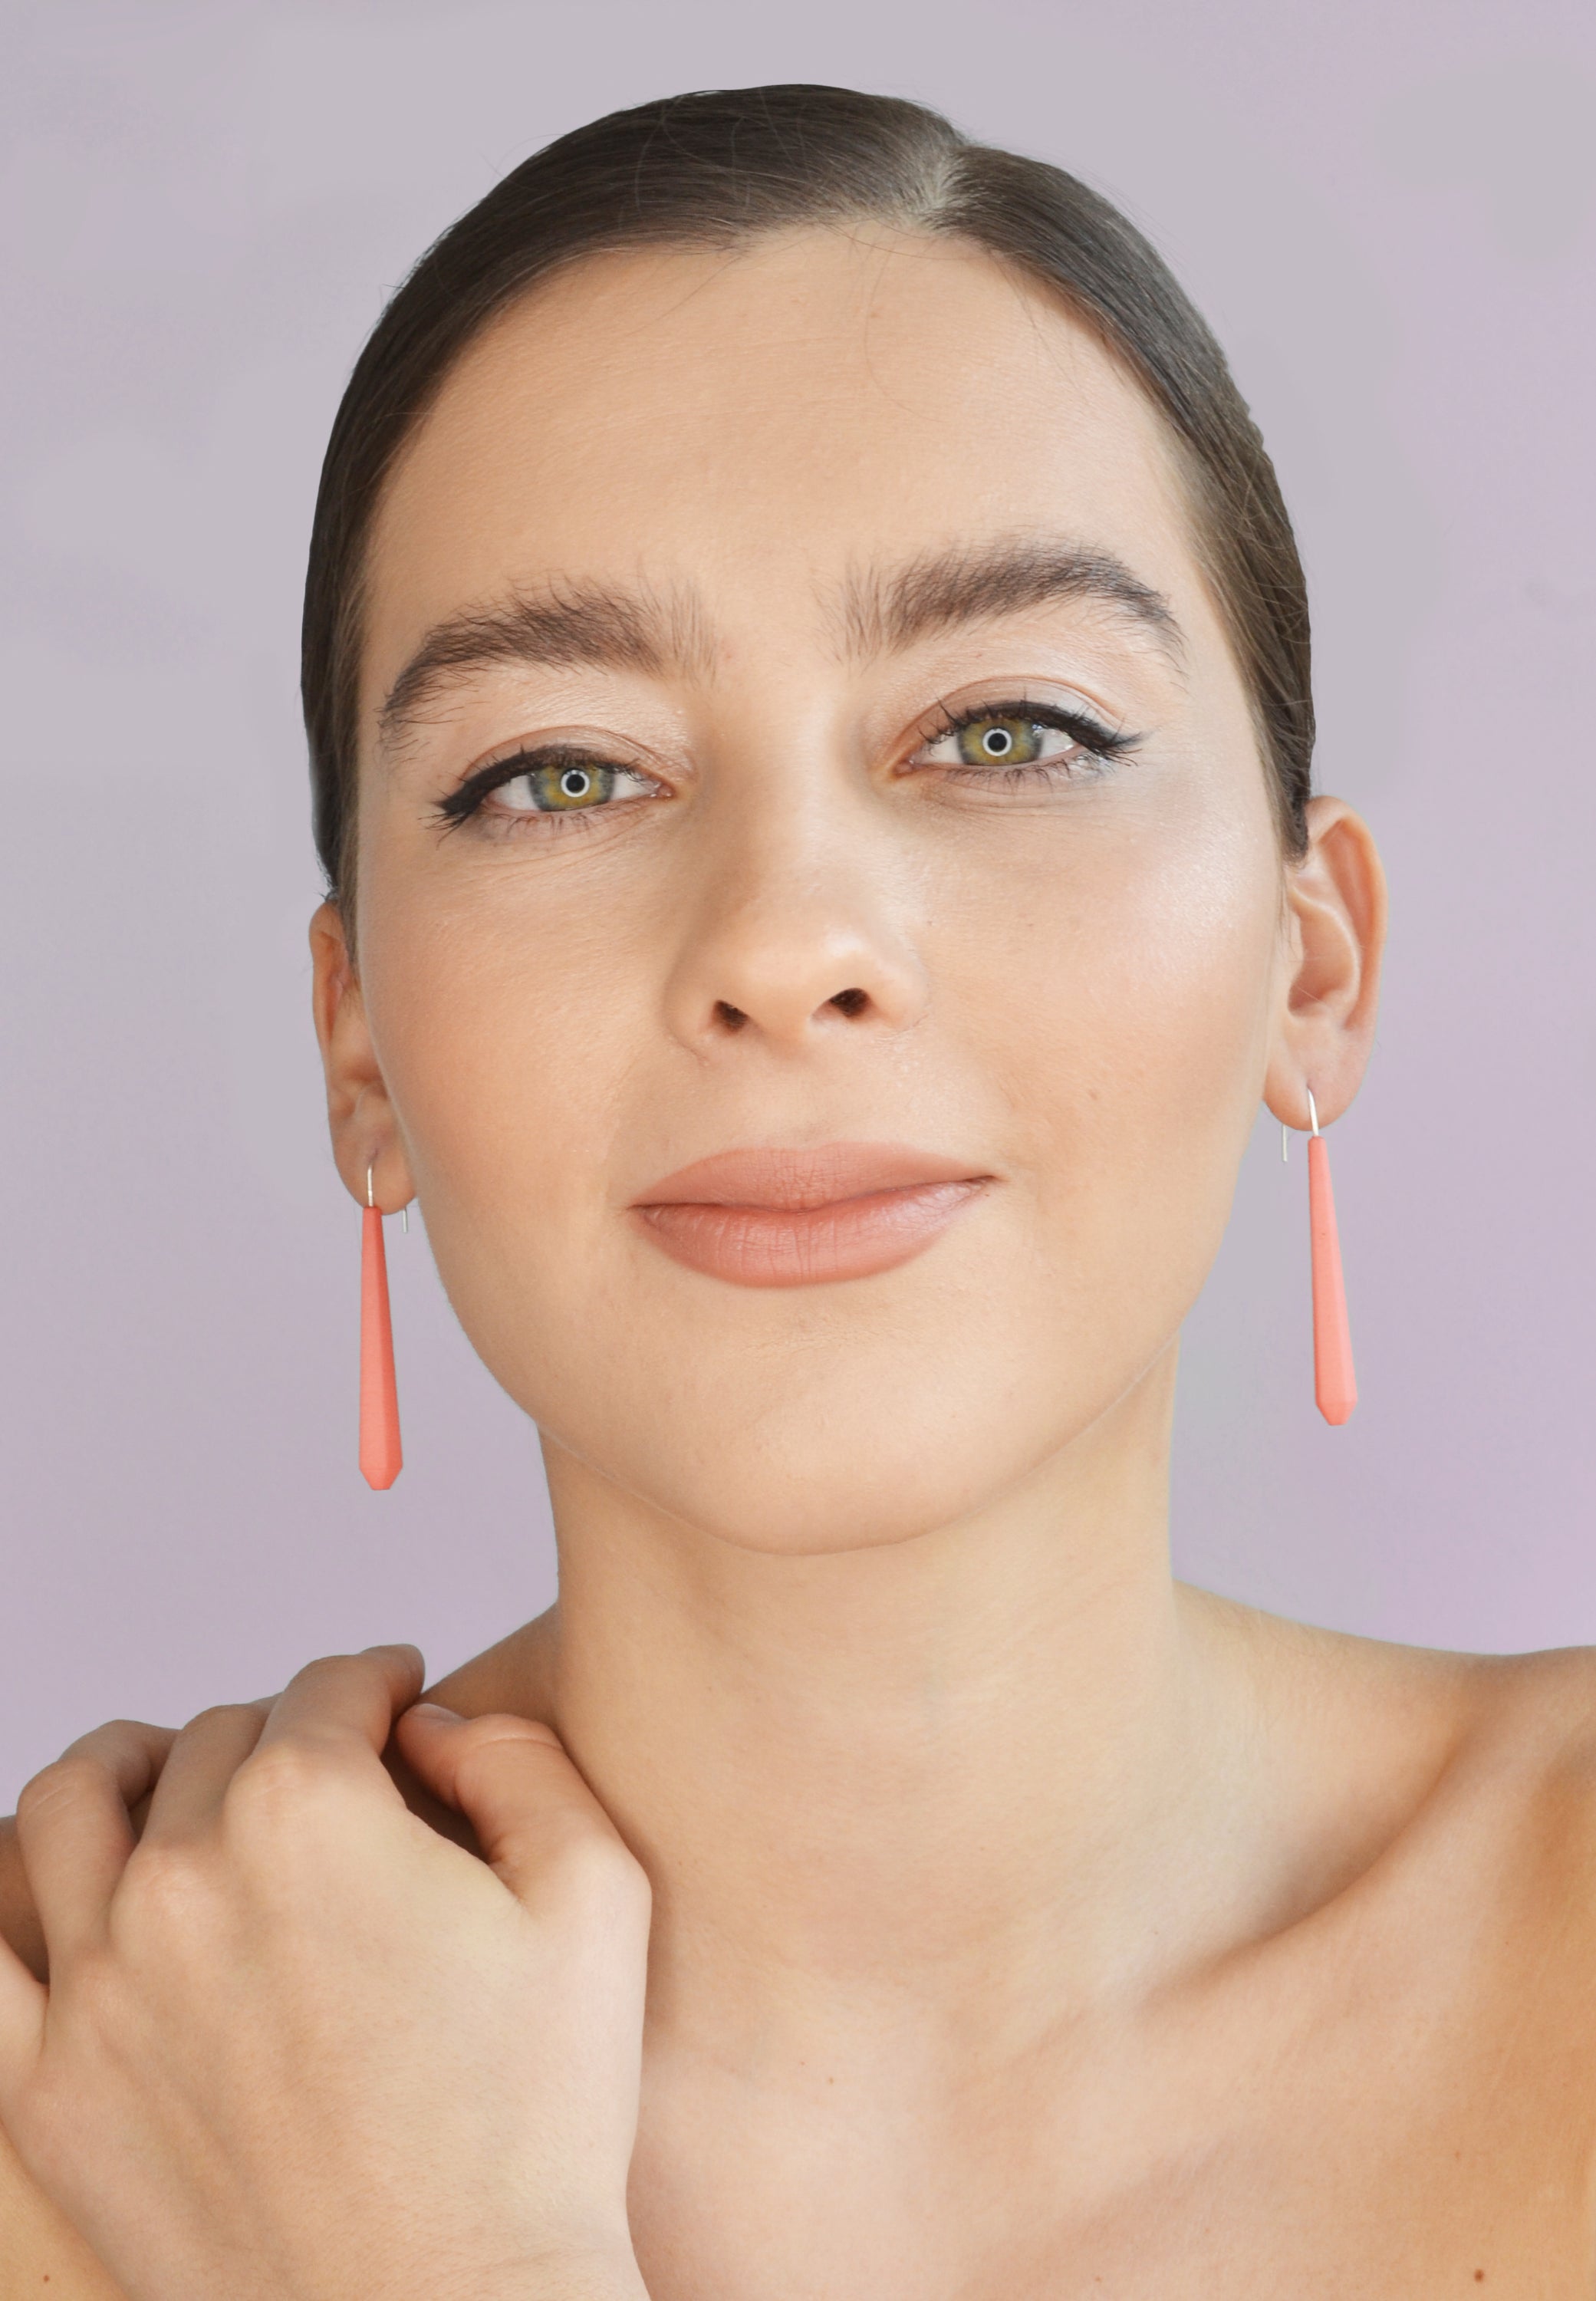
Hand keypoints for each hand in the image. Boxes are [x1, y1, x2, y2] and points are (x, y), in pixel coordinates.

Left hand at [0, 1647, 651, 2300]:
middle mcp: (182, 1880)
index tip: (396, 1698)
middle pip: (212, 1741)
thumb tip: (430, 1725)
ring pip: (70, 1807)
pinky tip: (72, 1896)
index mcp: (309, 1814)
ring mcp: (98, 1988)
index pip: (327, 1691)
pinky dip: (12, 1896)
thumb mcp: (595, 1891)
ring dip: (131, 1769)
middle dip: (279, 1732)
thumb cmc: (534, 2121)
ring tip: (173, 1782)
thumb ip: (516, 1756)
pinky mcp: (49, 2093)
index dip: (375, 1682)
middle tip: (326, 1765)